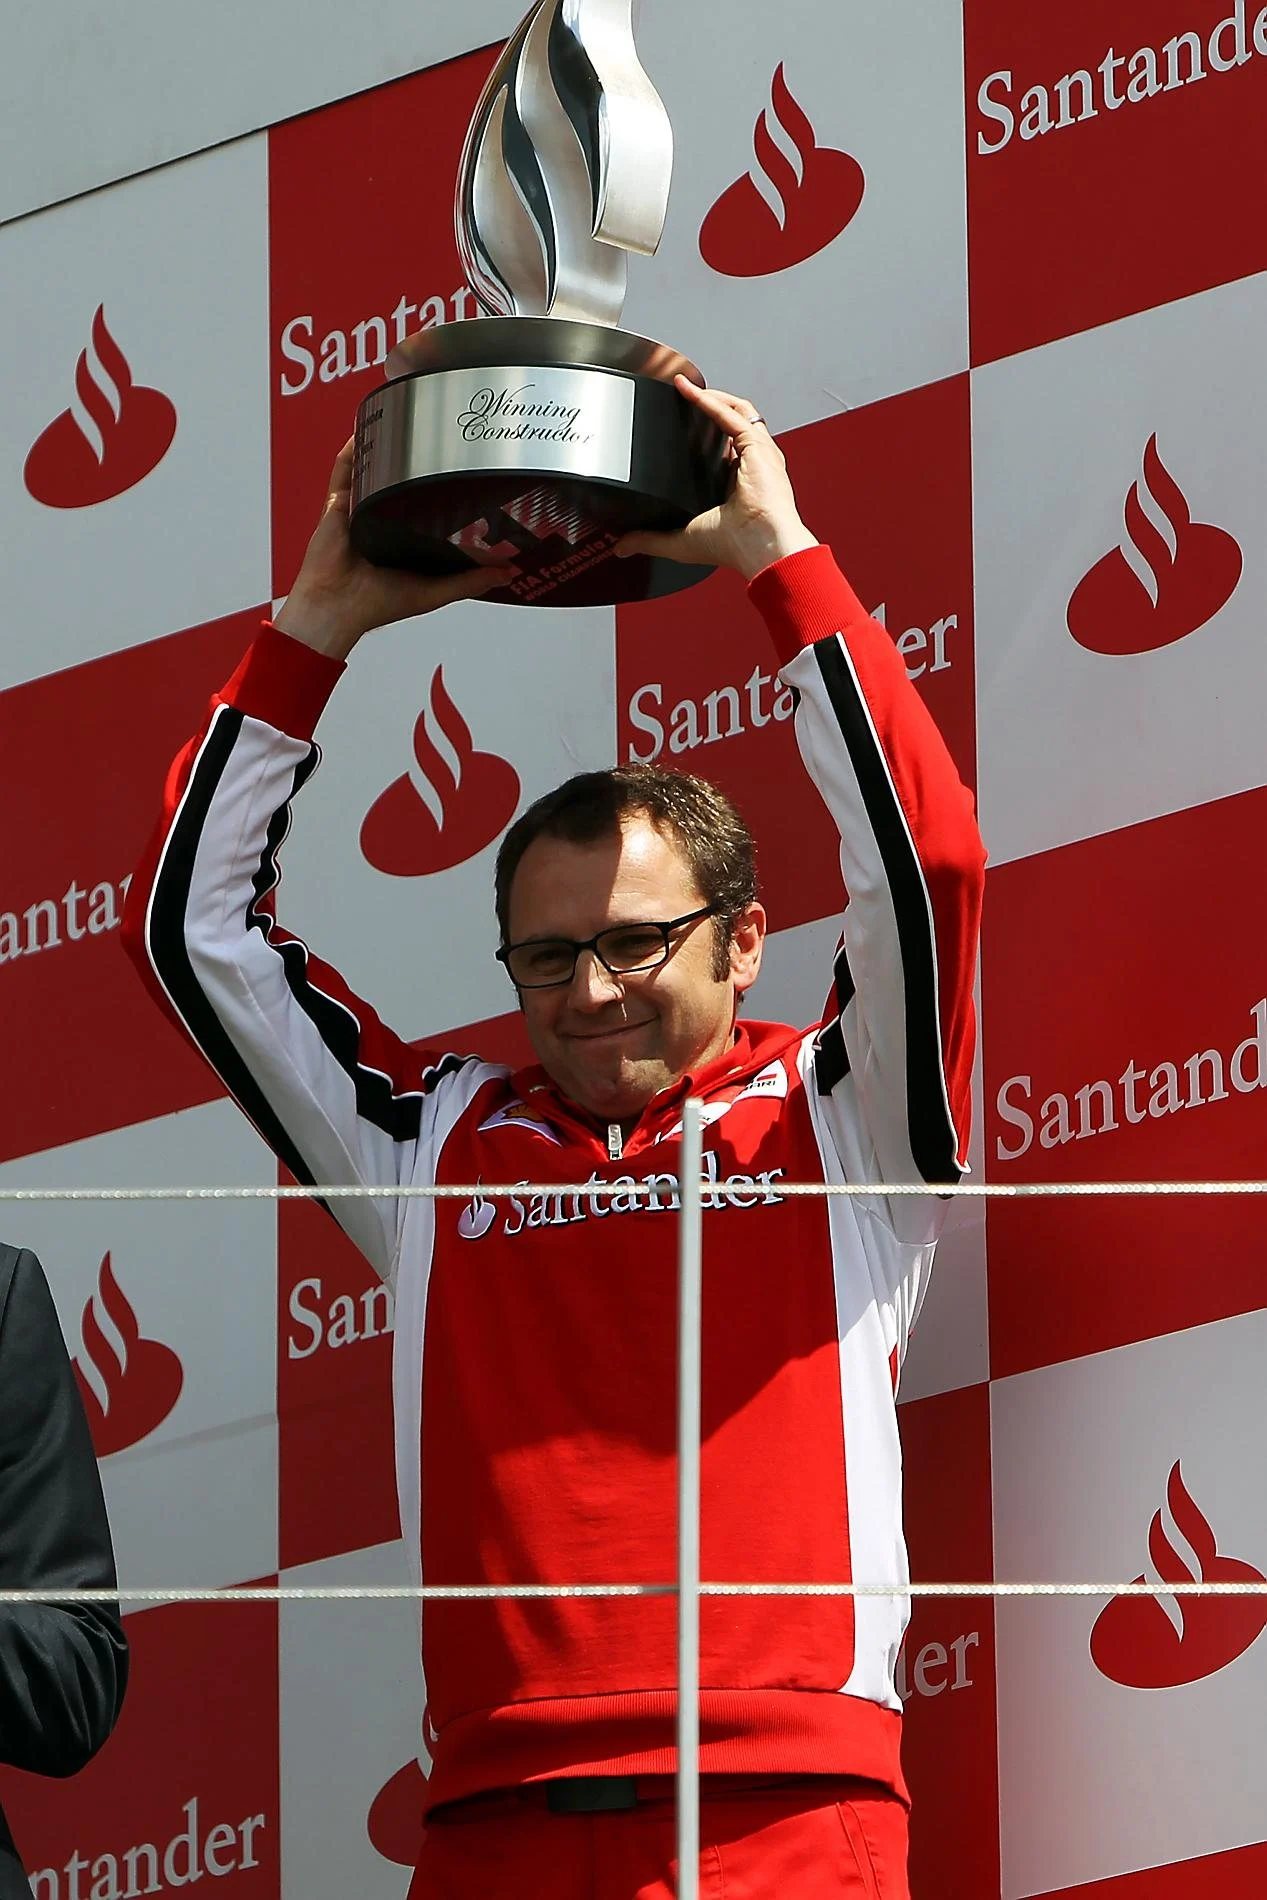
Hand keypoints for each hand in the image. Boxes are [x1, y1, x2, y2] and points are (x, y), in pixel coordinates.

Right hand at [273, 438, 516, 659]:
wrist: (337, 604)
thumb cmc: (377, 603)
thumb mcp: (434, 592)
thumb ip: (470, 580)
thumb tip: (507, 572)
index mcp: (406, 541)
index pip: (431, 511)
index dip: (449, 493)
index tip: (472, 477)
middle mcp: (385, 522)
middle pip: (405, 485)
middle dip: (421, 464)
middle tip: (445, 441)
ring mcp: (362, 509)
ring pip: (377, 471)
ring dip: (389, 448)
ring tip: (409, 423)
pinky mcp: (340, 503)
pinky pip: (345, 469)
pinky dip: (354, 448)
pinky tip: (368, 425)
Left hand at [612, 380, 817, 580]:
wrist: (759, 544)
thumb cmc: (733, 545)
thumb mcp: (680, 542)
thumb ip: (649, 540)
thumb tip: (621, 546)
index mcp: (737, 487)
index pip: (721, 452)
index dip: (701, 437)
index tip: (677, 429)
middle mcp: (751, 466)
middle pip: (730, 425)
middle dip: (706, 407)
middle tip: (679, 398)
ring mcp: (758, 453)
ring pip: (735, 412)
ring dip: (709, 396)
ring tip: (682, 385)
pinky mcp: (758, 444)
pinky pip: (732, 413)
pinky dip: (708, 399)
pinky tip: (687, 389)